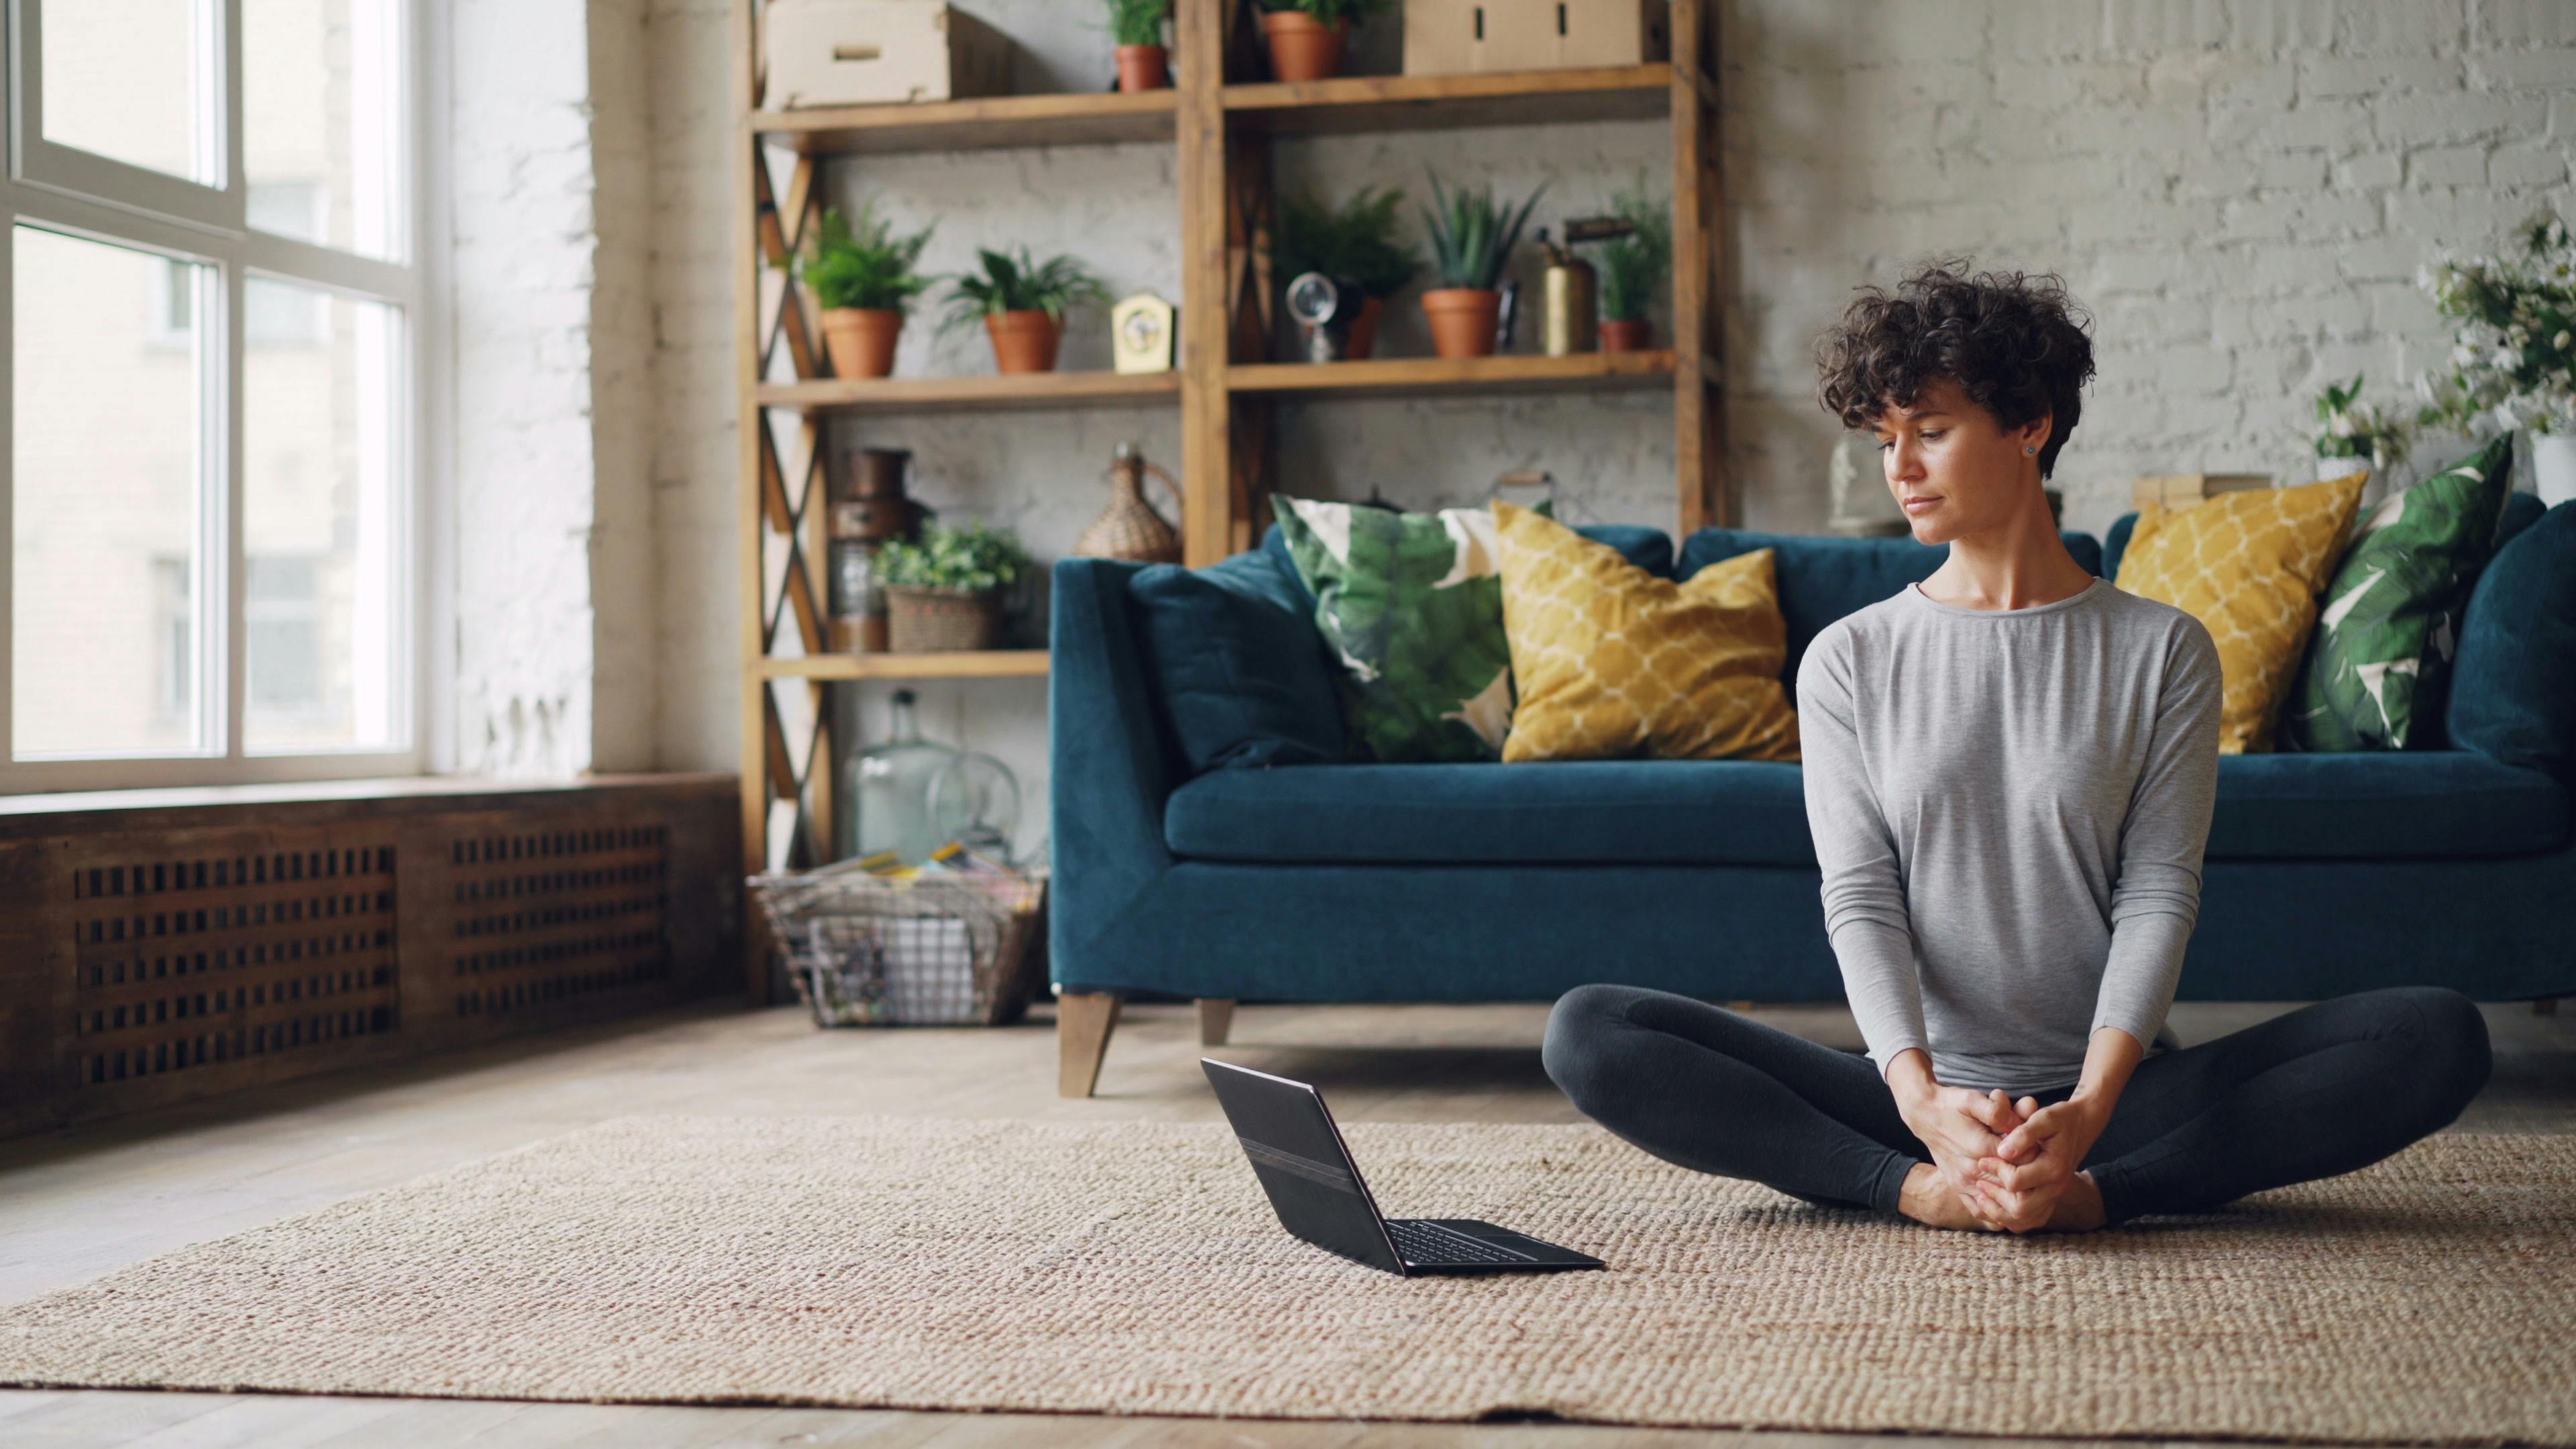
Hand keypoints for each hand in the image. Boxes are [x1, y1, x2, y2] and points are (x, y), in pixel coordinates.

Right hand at [1894, 1082, 2029, 1225]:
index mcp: (1980, 1148)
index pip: (2023, 1159)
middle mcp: (1972, 1170)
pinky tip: (2009, 1199)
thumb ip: (1996, 1109)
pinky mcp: (1958, 1188)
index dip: (2036, 1151)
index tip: (2037, 1142)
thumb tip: (2017, 1119)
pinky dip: (1998, 1209)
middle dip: (2029, 1173)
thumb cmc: (1952, 1105)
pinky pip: (1982, 1211)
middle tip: (2036, 1163)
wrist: (1924, 1115)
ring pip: (2002, 1202)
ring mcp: (1964, 1183)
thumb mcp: (1972, 1098)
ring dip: (2017, 1193)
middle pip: (2015, 1183)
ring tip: (2027, 1180)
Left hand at [1969, 1096, 2107, 1232]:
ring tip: (1981, 1195)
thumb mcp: (2045, 1117)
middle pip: (2020, 1209)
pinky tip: (1995, 1203)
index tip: (1982, 1161)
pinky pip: (2029, 1220)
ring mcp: (2054, 1196)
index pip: (2016, 1182)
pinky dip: (2010, 1217)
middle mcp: (2056, 1188)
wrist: (2082, 1125)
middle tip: (1979, 1182)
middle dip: (1995, 1197)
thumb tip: (2002, 1152)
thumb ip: (2024, 1133)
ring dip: (1999, 1212)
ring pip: (2024, 1220)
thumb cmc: (2061, 1118)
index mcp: (2054, 1168)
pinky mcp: (2050, 1199)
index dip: (1995, 1171)